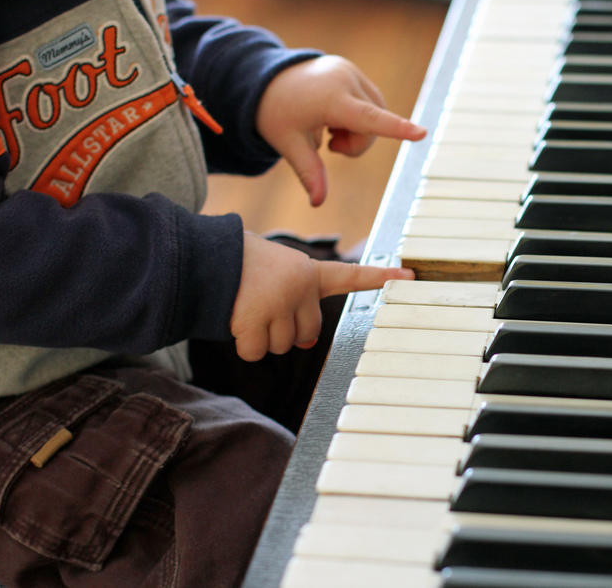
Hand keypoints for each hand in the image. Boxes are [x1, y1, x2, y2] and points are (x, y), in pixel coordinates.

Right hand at [230, 232, 414, 360]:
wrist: (202, 258)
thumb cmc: (237, 265)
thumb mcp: (274, 272)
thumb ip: (297, 300)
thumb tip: (304, 342)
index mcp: (306, 271)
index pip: (349, 275)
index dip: (379, 278)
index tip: (409, 276)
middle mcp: (299, 286)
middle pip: (308, 333)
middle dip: (285, 331)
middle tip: (262, 308)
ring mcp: (279, 303)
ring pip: (281, 346)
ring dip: (261, 337)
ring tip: (245, 307)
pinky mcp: (255, 319)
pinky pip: (255, 352)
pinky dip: (243, 344)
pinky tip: (234, 320)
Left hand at [255, 55, 426, 205]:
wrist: (267, 79)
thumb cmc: (276, 113)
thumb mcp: (288, 144)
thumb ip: (310, 173)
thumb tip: (318, 203)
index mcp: (329, 99)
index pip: (368, 119)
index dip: (396, 128)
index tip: (422, 133)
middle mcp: (345, 80)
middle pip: (372, 128)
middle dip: (355, 143)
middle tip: (329, 144)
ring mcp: (352, 73)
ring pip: (376, 116)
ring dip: (358, 130)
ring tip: (330, 126)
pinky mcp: (354, 72)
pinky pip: (371, 103)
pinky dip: (358, 116)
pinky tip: (334, 113)